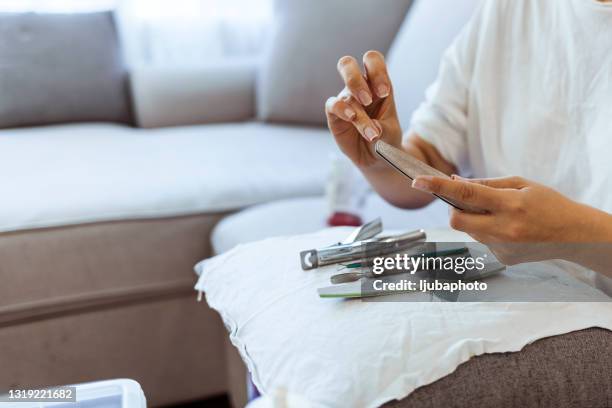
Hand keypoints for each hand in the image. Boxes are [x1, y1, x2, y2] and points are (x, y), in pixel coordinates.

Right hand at [325, 50, 401, 168]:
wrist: (375, 157)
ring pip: (344, 94)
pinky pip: (332, 105)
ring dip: (358, 112)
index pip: (372, 61)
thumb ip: (384, 129)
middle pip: (348, 65)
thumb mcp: (392, 133)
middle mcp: (359, 88)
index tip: (384, 93)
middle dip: (355, 80)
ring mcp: (345, 100)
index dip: (377, 71)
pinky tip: (352, 119)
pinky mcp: (334, 115)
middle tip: (368, 100)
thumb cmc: (385, 138)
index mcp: (377, 83)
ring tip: (370, 131)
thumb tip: (372, 129)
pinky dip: (342, 111)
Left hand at [411, 175, 610, 264]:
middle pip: (456, 221)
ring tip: (499, 214)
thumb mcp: (521, 184)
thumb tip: (455, 183)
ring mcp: (502, 248)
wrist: (574, 235)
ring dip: (473, 220)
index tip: (418, 181)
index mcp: (510, 206)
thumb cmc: (549, 204)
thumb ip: (486, 184)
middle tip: (467, 202)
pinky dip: (486, 231)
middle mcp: (504, 230)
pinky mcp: (502, 259)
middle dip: (454, 210)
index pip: (466, 195)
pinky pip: (481, 240)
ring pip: (468, 231)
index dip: (438, 187)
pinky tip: (508, 229)